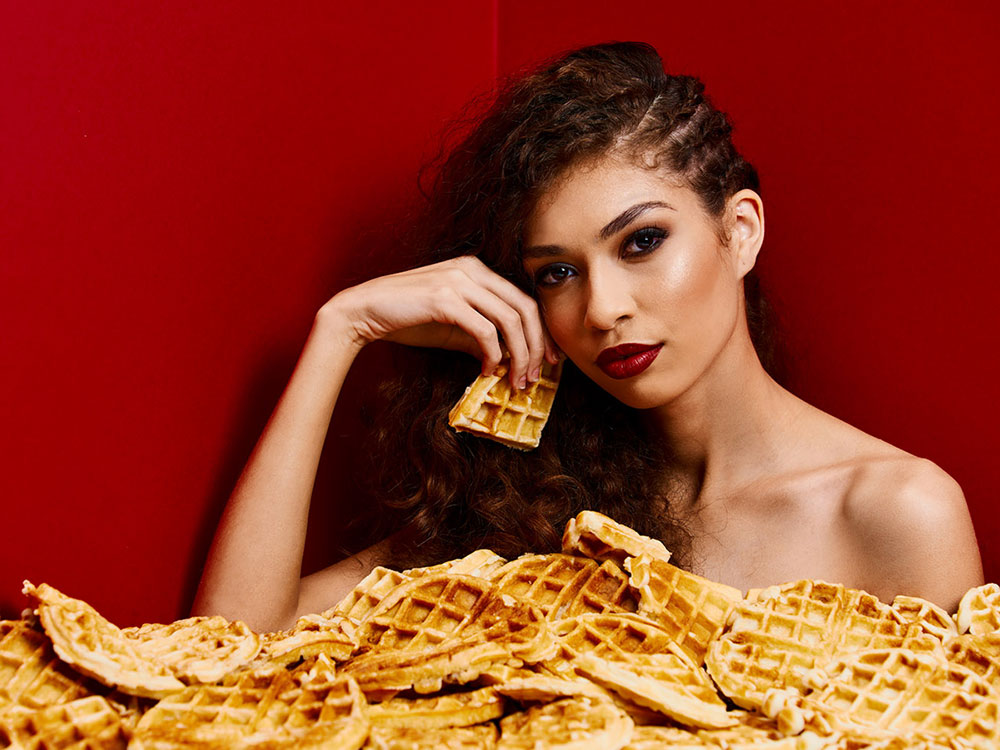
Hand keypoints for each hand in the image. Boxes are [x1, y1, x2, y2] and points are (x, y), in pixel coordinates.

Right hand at [324, 256, 559, 386]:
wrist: (363, 311)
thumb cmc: (407, 318)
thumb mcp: (452, 327)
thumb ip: (481, 336)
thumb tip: (509, 358)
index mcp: (476, 270)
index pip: (523, 300)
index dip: (541, 332)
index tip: (547, 360)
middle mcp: (472, 270)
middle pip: (525, 308)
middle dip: (536, 346)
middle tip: (536, 376)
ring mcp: (459, 281)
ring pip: (510, 320)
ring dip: (519, 355)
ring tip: (516, 380)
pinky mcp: (445, 299)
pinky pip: (485, 330)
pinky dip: (493, 354)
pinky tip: (488, 371)